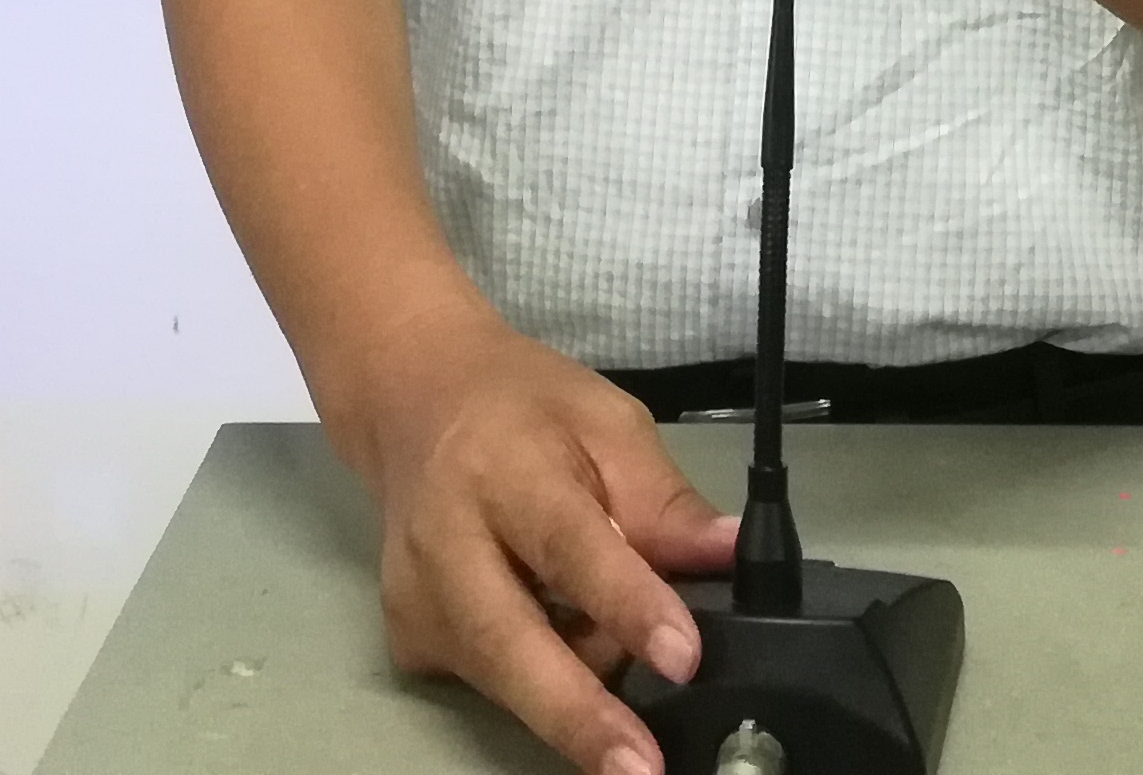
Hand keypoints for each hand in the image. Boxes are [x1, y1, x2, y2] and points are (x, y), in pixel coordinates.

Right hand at [343, 305, 737, 774]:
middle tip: (641, 767)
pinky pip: (495, 681)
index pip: (570, 544)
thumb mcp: (607, 422)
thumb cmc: (522, 410)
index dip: (628, 604)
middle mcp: (444, 540)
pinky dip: (547, 674)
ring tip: (633, 654)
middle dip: (578, 714)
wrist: (412, 403)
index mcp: (503, 467)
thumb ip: (664, 497)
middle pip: (509, 642)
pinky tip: (564, 631)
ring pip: (506, 676)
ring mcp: (416, 601)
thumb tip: (731, 554)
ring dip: (579, 690)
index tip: (683, 656)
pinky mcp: (411, 643)